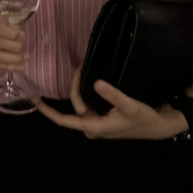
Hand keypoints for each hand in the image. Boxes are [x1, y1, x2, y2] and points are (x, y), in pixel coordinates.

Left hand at [33, 67, 185, 140]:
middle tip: (79, 65)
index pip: (64, 120)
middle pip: (75, 104)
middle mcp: (90, 125)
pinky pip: (88, 102)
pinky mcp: (101, 116)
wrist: (158, 125)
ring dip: (80, 87)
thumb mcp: (129, 106)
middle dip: (74, 85)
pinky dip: (86, 91)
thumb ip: (113, 95)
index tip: (35, 100)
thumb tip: (96, 83)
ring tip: (82, 68)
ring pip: (81, 102)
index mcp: (93, 127)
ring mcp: (95, 121)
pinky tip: (86, 79)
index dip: (48, 111)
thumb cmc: (143, 119)